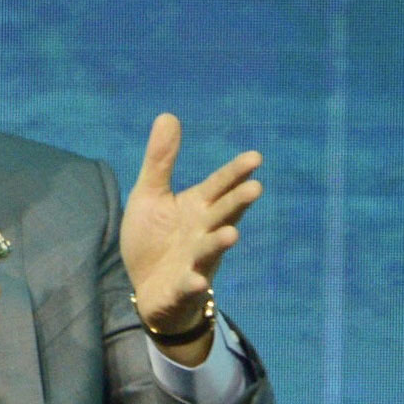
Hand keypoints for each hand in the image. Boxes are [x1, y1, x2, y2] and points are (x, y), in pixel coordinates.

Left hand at [120, 114, 261, 361]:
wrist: (147, 288)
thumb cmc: (154, 238)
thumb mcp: (150, 194)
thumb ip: (161, 160)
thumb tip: (168, 115)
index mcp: (197, 207)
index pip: (219, 186)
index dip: (235, 173)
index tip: (255, 157)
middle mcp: (202, 231)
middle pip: (222, 214)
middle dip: (237, 203)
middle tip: (256, 188)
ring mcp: (195, 260)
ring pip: (210, 249)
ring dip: (220, 242)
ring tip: (232, 234)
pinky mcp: (181, 287)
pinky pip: (189, 285)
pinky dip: (193, 283)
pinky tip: (198, 279)